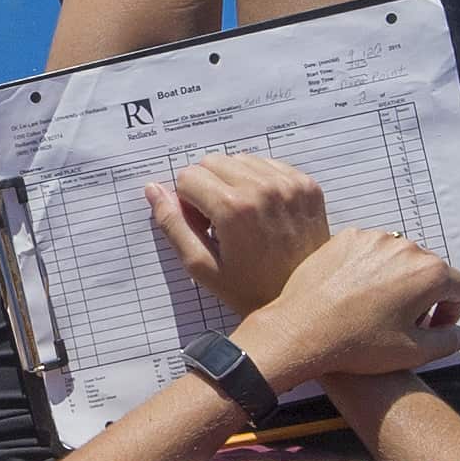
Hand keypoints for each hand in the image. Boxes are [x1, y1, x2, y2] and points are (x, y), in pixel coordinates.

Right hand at [149, 153, 330, 317]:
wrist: (305, 301)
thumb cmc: (250, 290)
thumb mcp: (202, 266)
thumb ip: (173, 225)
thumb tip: (152, 189)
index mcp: (233, 207)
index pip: (188, 176)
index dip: (188, 202)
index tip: (203, 227)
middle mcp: (263, 187)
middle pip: (212, 161)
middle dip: (207, 187)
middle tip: (219, 222)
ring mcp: (288, 183)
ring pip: (240, 159)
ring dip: (232, 181)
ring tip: (243, 216)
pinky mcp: (306, 184)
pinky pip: (268, 164)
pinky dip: (258, 181)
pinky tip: (263, 211)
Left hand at [237, 226, 459, 383]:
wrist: (302, 330)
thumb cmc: (359, 345)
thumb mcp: (414, 352)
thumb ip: (449, 341)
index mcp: (430, 273)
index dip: (452, 313)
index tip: (433, 330)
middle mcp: (407, 247)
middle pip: (430, 270)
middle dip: (425, 297)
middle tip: (405, 323)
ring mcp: (374, 238)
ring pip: (400, 258)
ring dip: (398, 280)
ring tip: (377, 309)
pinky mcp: (346, 237)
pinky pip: (370, 250)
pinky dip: (370, 269)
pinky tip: (355, 294)